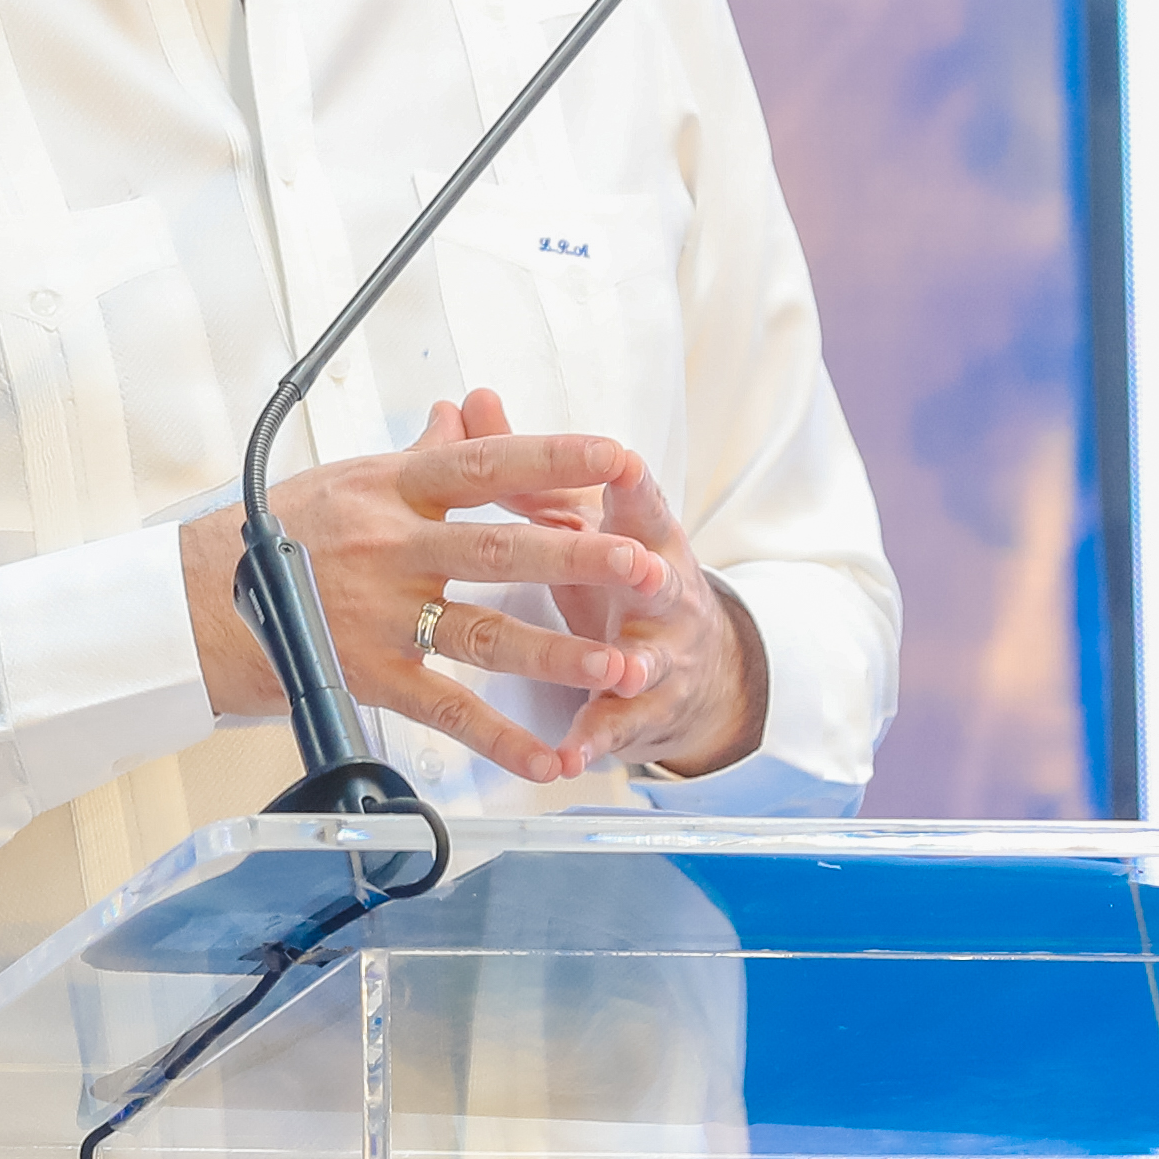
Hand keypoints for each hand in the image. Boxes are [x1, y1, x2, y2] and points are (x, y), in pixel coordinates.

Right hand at [179, 394, 668, 784]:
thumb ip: (416, 457)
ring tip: (622, 666)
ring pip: (482, 634)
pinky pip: (446, 712)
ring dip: (558, 655)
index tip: (619, 456)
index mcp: (389, 488)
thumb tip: (462, 415)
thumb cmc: (269, 534)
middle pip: (498, 550)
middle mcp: (388, 547)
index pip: (484, 462)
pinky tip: (551, 758)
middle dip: (580, 560)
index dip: (554, 458)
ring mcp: (377, 616)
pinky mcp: (367, 677)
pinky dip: (501, 741)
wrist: (192, 603)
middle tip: (648, 566)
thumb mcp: (344, 479)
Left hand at [452, 389, 765, 779]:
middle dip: (642, 569)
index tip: (618, 458)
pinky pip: (617, 728)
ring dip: (629, 664)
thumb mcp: (576, 515)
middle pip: (653, 575)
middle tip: (637, 566)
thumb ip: (519, 464)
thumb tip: (470, 400)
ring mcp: (658, 653)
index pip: (637, 498)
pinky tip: (568, 758)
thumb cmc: (617, 569)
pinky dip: (593, 742)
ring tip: (618, 672)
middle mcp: (660, 590)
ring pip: (644, 658)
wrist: (688, 658)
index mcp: (641, 534)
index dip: (628, 478)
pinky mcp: (642, 709)